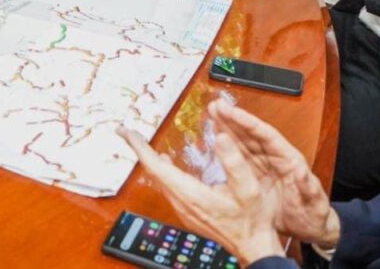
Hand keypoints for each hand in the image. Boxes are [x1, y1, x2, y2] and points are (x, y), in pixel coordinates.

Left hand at [117, 124, 283, 262]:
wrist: (252, 246)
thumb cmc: (251, 220)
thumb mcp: (249, 189)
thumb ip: (234, 163)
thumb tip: (221, 137)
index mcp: (191, 194)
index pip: (156, 168)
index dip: (140, 148)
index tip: (127, 133)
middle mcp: (182, 202)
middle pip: (153, 173)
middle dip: (140, 150)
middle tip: (129, 132)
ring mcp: (183, 209)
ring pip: (159, 181)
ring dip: (149, 160)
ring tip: (142, 143)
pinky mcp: (187, 211)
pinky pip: (167, 187)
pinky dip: (161, 170)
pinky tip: (165, 162)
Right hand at [207, 100, 339, 248]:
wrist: (307, 230)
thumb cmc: (313, 215)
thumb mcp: (314, 203)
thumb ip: (308, 187)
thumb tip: (302, 171)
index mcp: (288, 159)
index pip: (266, 135)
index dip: (248, 122)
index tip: (232, 112)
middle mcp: (274, 157)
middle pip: (251, 134)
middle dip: (233, 119)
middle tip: (215, 106)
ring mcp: (263, 166)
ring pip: (242, 142)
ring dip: (227, 128)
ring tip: (212, 113)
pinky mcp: (254, 177)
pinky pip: (237, 157)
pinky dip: (226, 147)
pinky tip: (216, 138)